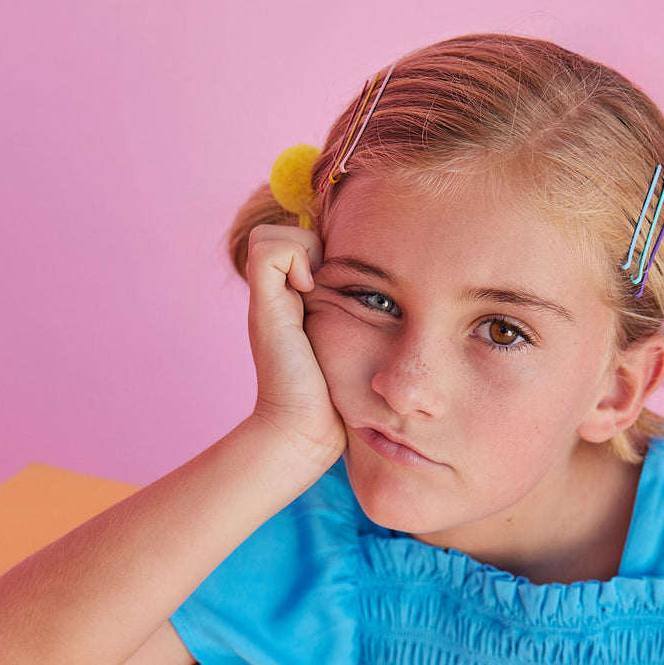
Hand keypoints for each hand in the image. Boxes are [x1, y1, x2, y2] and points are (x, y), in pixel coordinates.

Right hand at [245, 223, 345, 466]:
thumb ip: (363, 325)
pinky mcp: (265, 307)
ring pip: (272, 234)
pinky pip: (271, 248)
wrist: (303, 431)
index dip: (322, 249)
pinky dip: (294, 258)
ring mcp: (267, 300)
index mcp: (295, 304)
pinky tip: (311, 290)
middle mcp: (276, 298)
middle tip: (331, 278)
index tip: (346, 277)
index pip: (298, 243)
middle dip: (311, 244)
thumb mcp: (356, 351)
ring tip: (317, 285)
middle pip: (281, 233)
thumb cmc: (338, 402)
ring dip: (302, 249)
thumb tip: (399, 303)